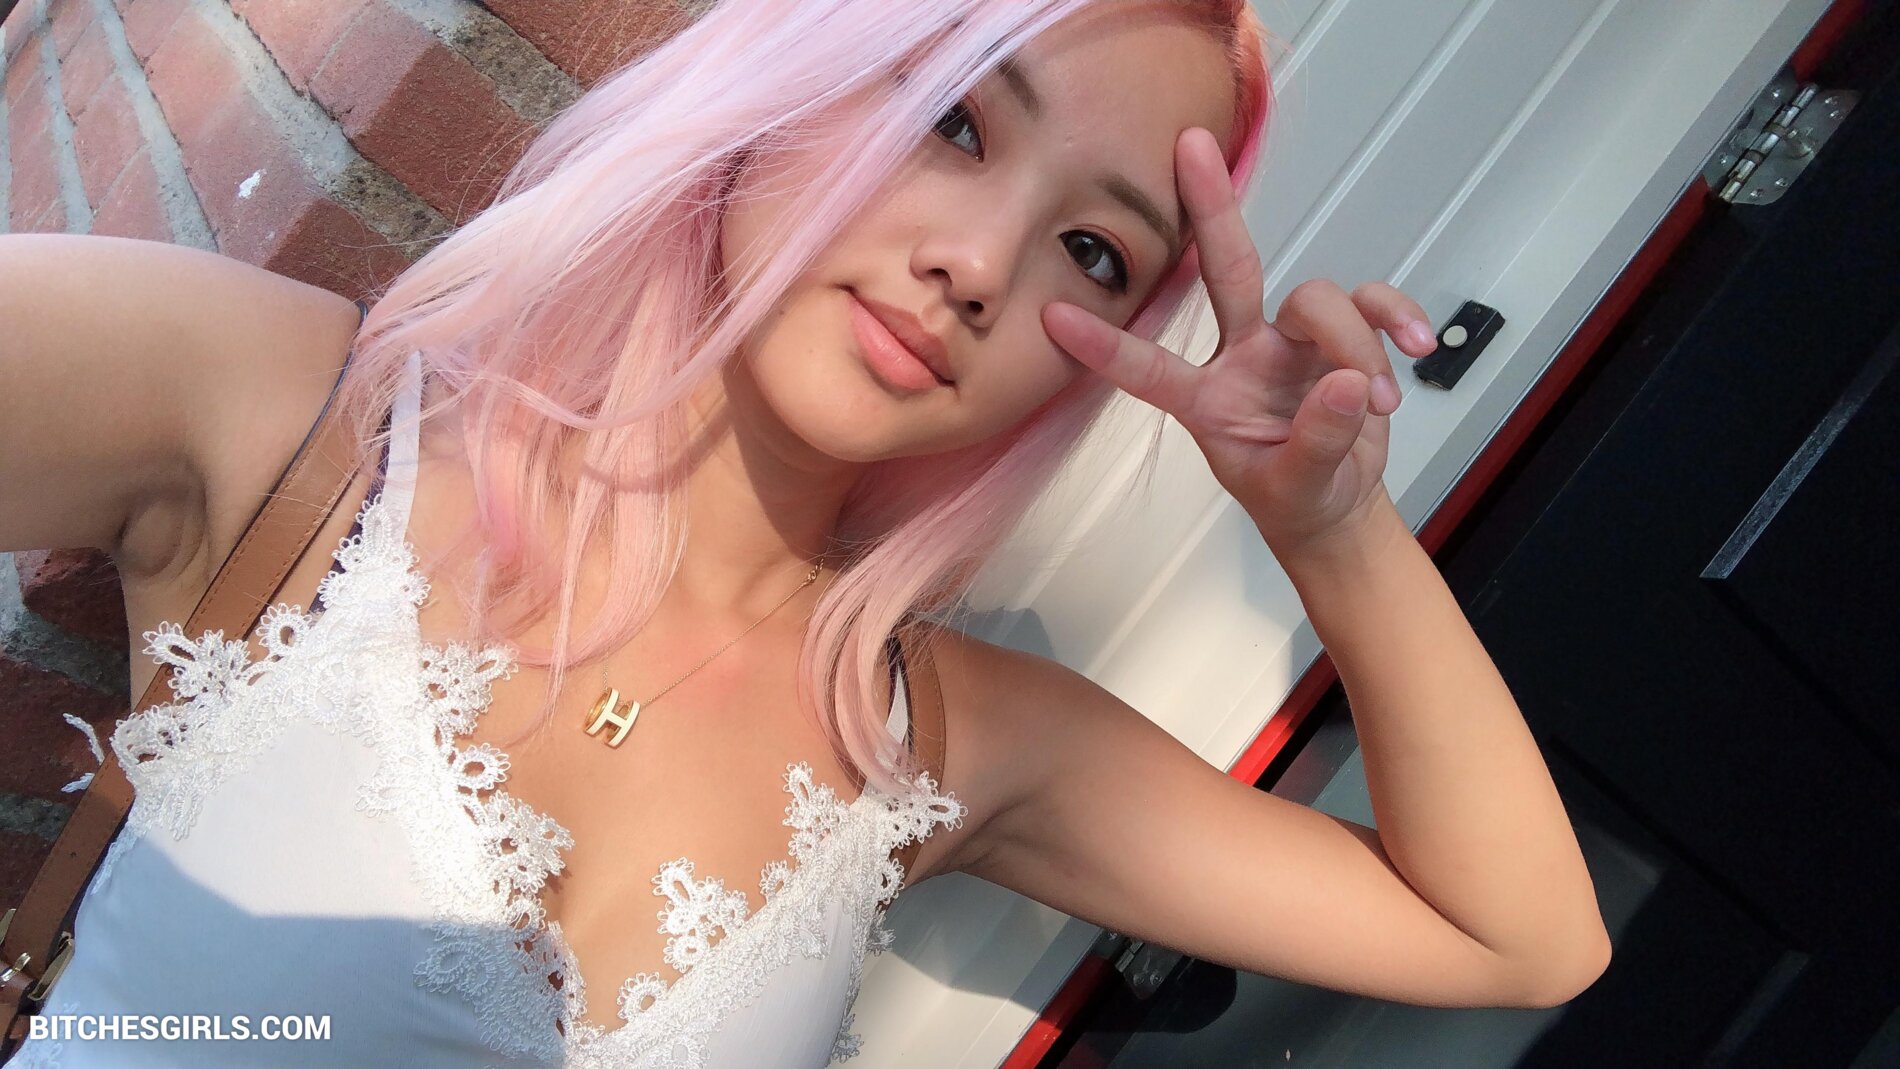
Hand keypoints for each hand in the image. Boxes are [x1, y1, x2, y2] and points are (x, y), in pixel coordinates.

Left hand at [1040, 126, 1437, 561]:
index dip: (1104, 345)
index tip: (1052, 319)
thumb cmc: (1295, 496)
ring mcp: (1292, 342)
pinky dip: (1396, 317)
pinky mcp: (1344, 337)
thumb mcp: (1296, 489)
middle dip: (1210, 207)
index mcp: (1207, 400)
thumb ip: (1316, 442)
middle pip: (1225, 269)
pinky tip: (1415, 347)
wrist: (1338, 509)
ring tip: (1377, 404)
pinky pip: (1371, 300)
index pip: (1147, 369)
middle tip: (1190, 147)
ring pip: (1318, 300)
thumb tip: (1345, 384)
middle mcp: (1242, 355)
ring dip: (1356, 346)